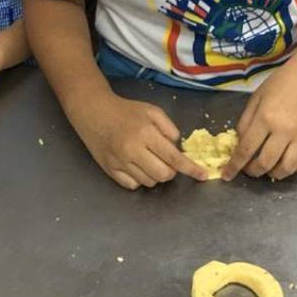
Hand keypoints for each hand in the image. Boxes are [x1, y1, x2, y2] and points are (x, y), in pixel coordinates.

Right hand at [71, 91, 207, 189]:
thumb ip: (169, 128)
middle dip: (171, 171)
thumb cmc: (126, 110)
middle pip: (163, 175)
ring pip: (149, 182)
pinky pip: (133, 185)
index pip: (173, 158)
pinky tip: (136, 165)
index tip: (203, 175)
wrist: (94, 111)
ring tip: (149, 159)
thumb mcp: (152, 111)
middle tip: (166, 160)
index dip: (190, 168)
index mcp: (145, 134)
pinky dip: (140, 179)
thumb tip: (178, 148)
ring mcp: (120, 162)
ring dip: (155, 175)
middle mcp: (132, 150)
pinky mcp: (110, 170)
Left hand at [222, 60, 296, 180]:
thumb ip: (246, 121)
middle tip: (249, 169)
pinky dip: (296, 170)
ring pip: (287, 169)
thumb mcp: (256, 97)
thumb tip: (240, 143)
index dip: (234, 165)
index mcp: (265, 118)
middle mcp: (284, 131)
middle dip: (253, 171)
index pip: (246, 149)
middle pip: (265, 163)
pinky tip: (289, 163)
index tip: (227, 175)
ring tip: (268, 168)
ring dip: (274, 174)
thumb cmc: (282, 82)